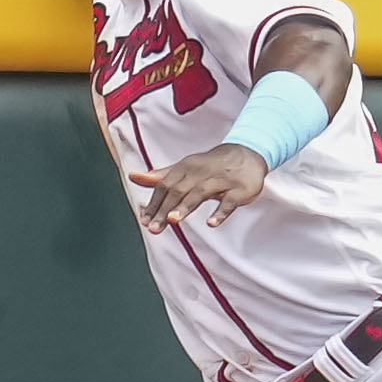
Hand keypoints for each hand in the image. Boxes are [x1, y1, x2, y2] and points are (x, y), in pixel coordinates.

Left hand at [132, 144, 271, 231]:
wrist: (248, 153)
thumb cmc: (211, 166)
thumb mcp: (185, 168)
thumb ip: (160, 176)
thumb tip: (133, 176)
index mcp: (186, 167)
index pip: (165, 185)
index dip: (154, 203)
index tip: (145, 220)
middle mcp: (201, 172)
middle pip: (179, 190)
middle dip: (165, 209)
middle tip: (154, 228)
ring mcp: (222, 180)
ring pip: (201, 193)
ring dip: (186, 206)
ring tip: (173, 220)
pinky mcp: (240, 189)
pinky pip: (230, 201)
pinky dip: (221, 212)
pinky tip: (211, 223)